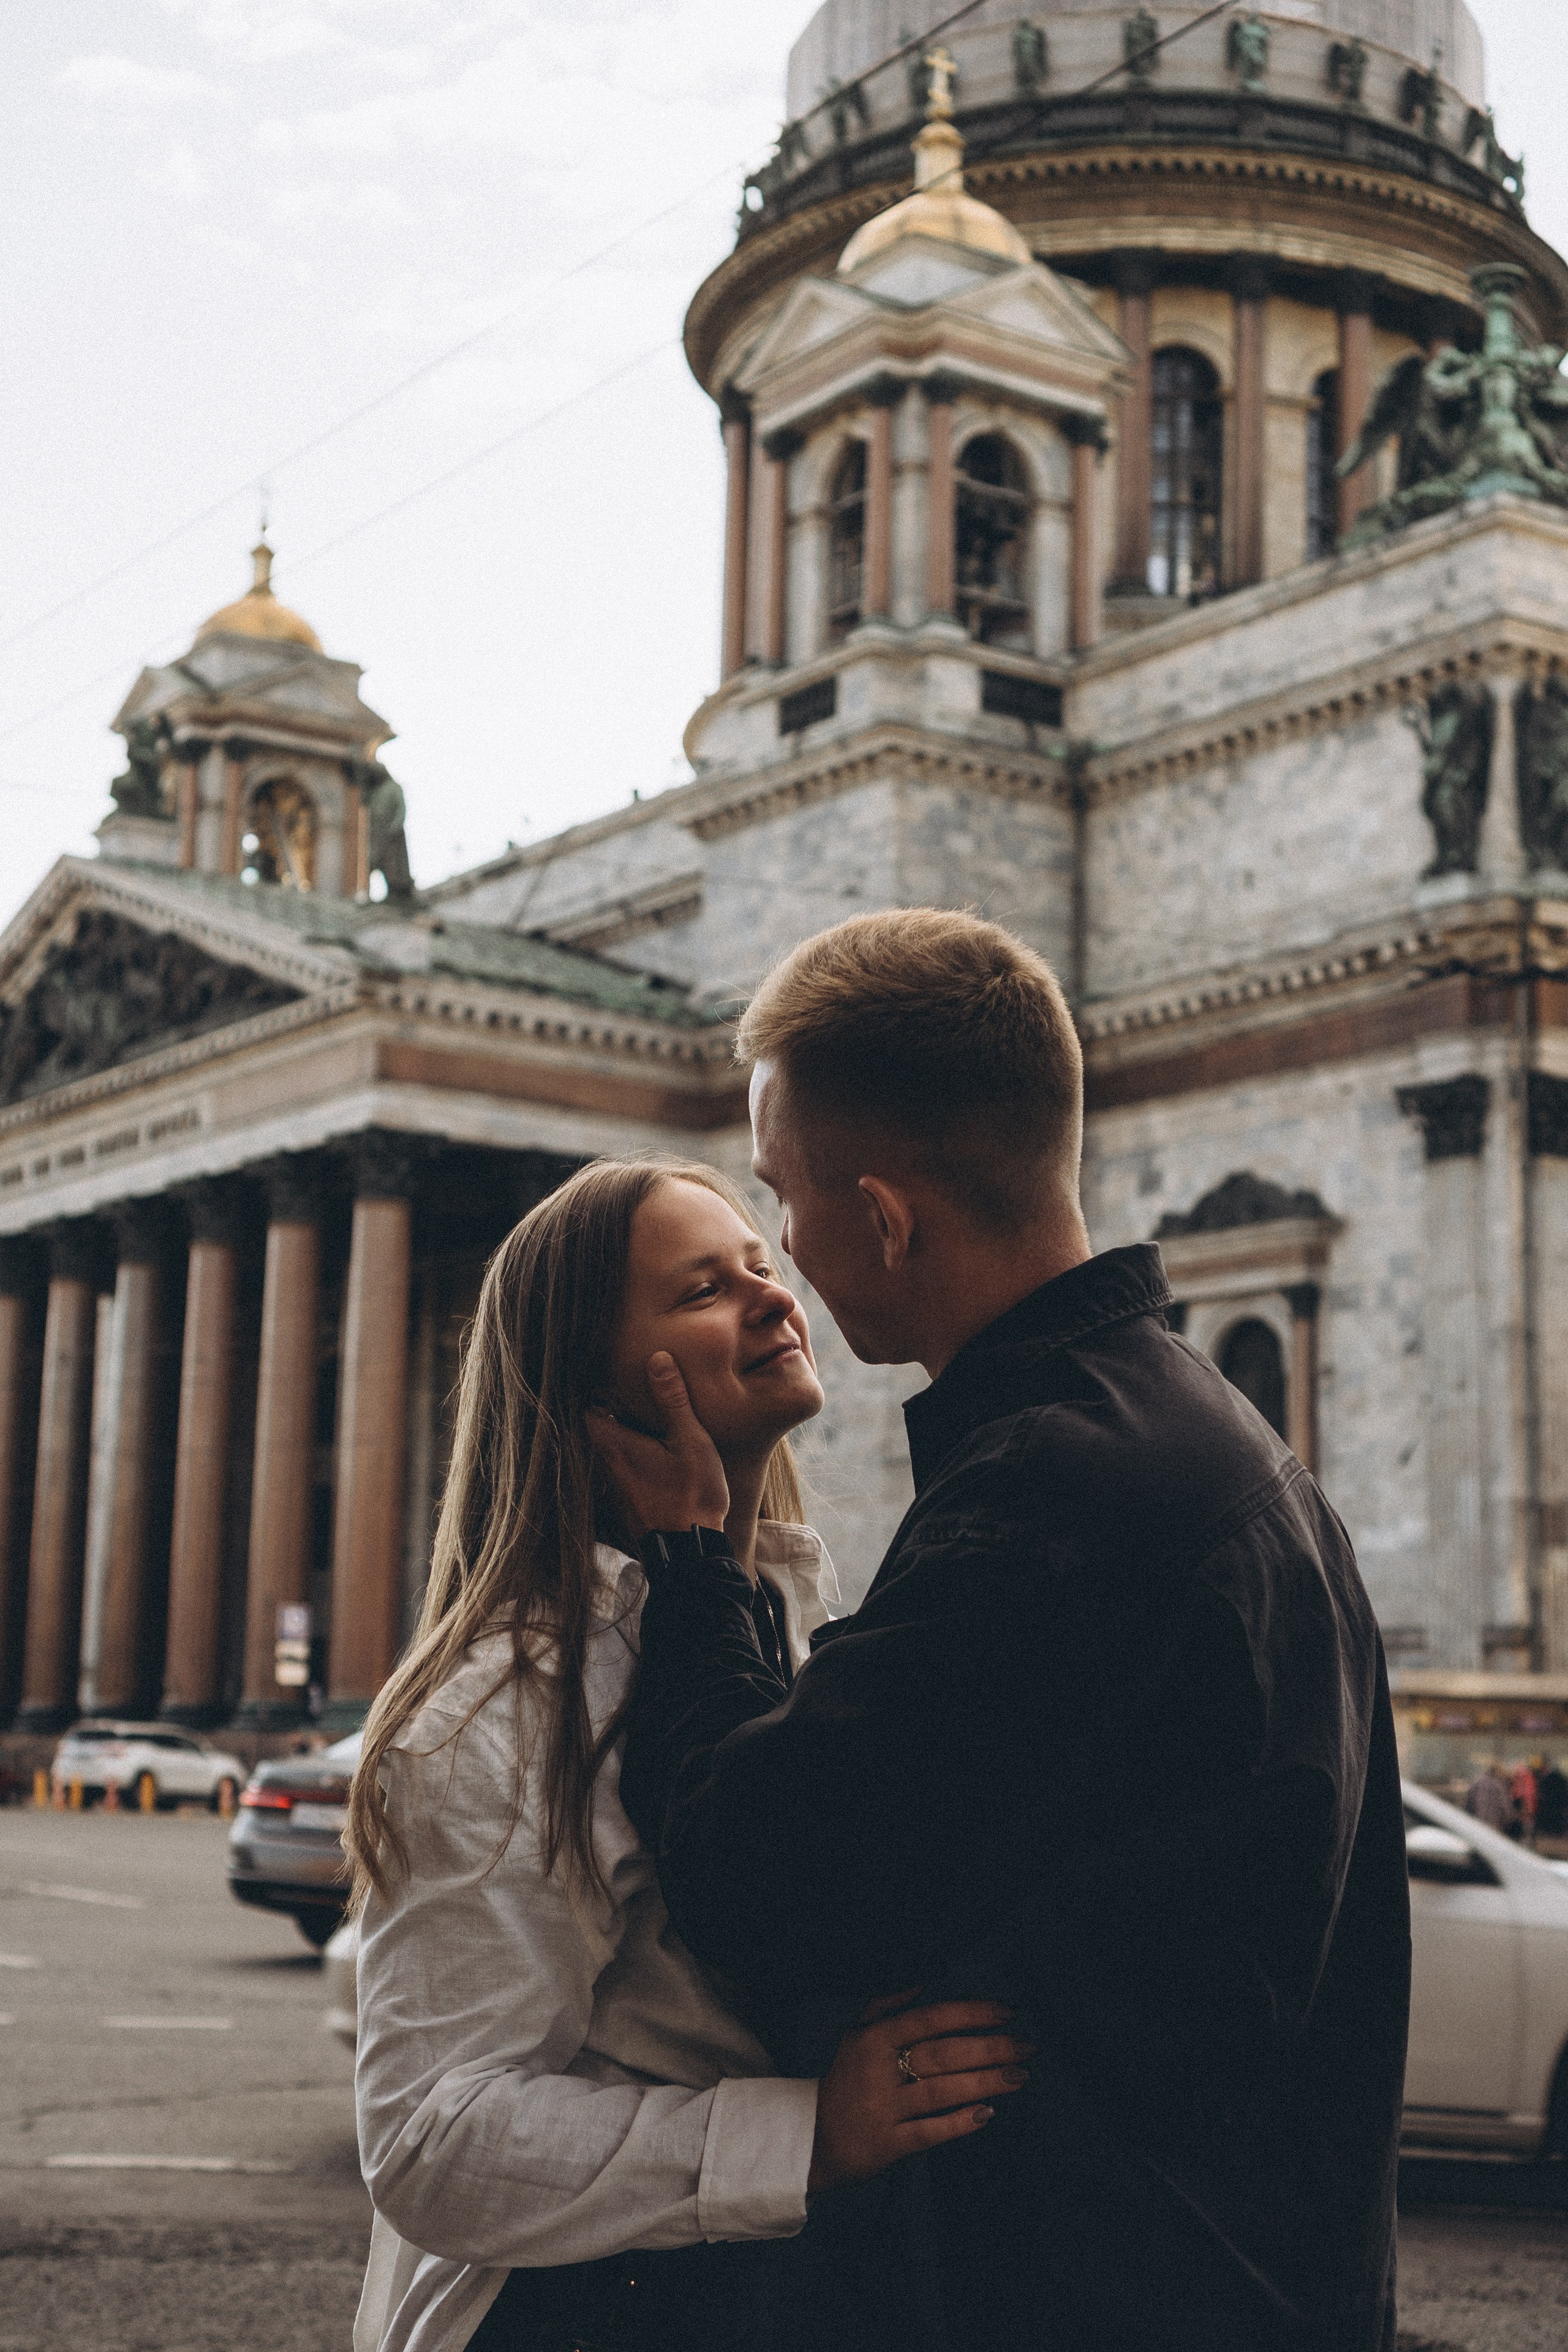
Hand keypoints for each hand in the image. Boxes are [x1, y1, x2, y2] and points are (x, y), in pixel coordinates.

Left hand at [585, 1353, 729, 1541]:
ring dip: (620, 1440)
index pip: (587, 1410)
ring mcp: (613, 1491)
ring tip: (642, 1424)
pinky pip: (619, 1476)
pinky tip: (651, 1460)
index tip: (608, 1377)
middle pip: (596, 1432)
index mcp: (615, 1445)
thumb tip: (657, 1359)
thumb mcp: (690, 1440)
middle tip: (629, 1396)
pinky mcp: (625, 1508)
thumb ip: (672, 1400)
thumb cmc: (691, 1495)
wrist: (691, 1553)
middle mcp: (606, 1468)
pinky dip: (629, 1463)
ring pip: (607, 1456)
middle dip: (610, 1413)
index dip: (595, 1392)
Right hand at [807, 1995, 1032, 2194]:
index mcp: (874, 2039)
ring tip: (1020, 2076)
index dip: (972, 2013)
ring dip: (986, 2082)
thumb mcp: (855, 2035)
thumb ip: (887, 2005)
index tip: (1007, 2012)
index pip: (931, 2018)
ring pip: (943, 2092)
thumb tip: (922, 1983)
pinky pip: (931, 2132)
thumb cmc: (845, 2081)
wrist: (813, 2137)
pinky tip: (988, 2114)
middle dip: (991, 2048)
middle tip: (1027, 2046)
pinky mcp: (889, 2144)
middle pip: (944, 2054)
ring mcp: (884, 2109)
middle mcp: (879, 2071)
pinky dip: (960, 2123)